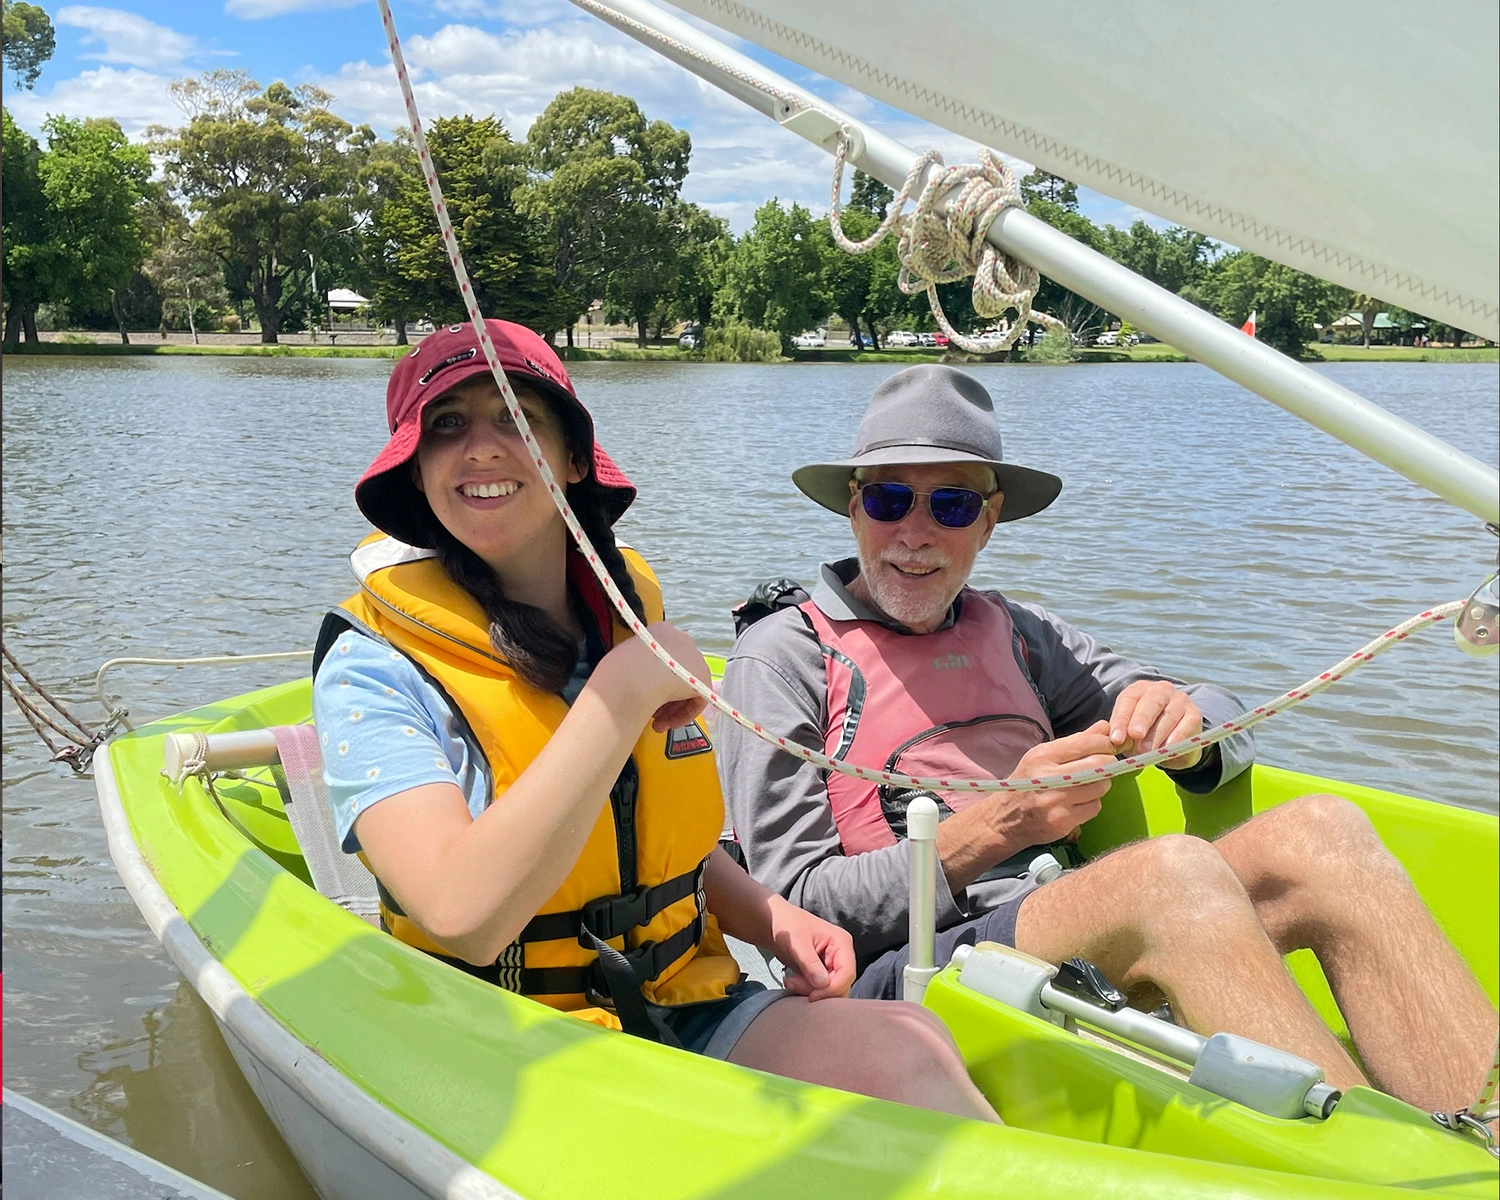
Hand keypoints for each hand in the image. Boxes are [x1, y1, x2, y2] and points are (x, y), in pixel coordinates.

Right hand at [596, 621, 710, 730]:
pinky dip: (682, 714)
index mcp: (661, 631)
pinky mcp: (704, 678)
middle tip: (651, 712)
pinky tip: (666, 723)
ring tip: (657, 723)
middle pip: (677, 672)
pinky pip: (696, 700)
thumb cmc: (620, 668)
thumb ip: (636, 664)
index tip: (643, 693)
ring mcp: (696, 658)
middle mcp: (682, 640)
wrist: (634, 677)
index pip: (663, 656)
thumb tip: (636, 679)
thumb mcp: (622, 659)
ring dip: (672, 707)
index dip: (654, 679)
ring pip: (686, 687)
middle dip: (664, 695)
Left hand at [766, 896, 855, 1001]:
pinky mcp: (824, 972)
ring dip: (812, 992)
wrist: (775, 923)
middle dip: (819, 991)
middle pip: (841, 984)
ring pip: (832, 989)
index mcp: (842, 942)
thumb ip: (809, 962)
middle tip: (794, 984)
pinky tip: (794, 983)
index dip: (832, 989)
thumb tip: (823, 984)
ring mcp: (834, 964)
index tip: (812, 996)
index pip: (847, 973)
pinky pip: (823, 989)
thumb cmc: (787, 925)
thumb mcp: (796, 942)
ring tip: (791, 982)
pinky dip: (808, 990)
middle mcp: (842, 954)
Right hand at [992, 722, 1118, 844]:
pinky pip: (1095, 807)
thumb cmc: (1027, 782)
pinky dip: (1092, 803)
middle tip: (1103, 765)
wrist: (1004, 819)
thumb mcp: (1042, 756)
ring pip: (1101, 787)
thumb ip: (1076, 741)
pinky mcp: (1062, 822)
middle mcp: (1047, 778)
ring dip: (1100, 785)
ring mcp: (1055, 802)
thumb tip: (1105, 727)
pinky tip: (1079, 802)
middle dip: (1108, 763)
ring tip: (1087, 785)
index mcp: (1041, 756)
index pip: (1085, 743)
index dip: (1104, 743)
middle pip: (1099, 764)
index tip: (1107, 746)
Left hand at [1107, 680, 1203, 768]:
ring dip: (1157, 734)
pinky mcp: (1195, 714)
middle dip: (1141, 720)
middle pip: (1151, 702)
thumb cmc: (1146, 735)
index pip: (1128, 699)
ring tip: (1147, 751)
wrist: (1173, 745)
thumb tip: (1115, 742)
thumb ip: (1123, 735)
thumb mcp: (1130, 733)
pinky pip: (1186, 725)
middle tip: (1134, 736)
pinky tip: (1167, 749)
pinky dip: (1177, 738)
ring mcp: (1180, 700)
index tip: (1116, 738)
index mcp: (1140, 689)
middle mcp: (1161, 690)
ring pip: (1169, 715)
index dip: (1121, 719)